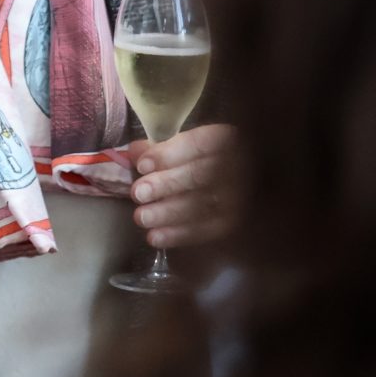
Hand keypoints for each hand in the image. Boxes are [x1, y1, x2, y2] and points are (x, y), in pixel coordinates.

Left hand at [129, 122, 236, 248]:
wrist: (231, 183)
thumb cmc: (199, 159)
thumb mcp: (183, 145)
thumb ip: (160, 147)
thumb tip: (135, 152)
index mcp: (226, 139)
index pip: (200, 144)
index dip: (169, 155)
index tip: (142, 166)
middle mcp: (239, 167)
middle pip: (202, 176)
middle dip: (167, 185)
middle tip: (138, 193)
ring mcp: (241, 197)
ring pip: (205, 206)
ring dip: (169, 213)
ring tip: (141, 217)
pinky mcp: (236, 223)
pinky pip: (209, 230)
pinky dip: (180, 235)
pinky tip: (155, 237)